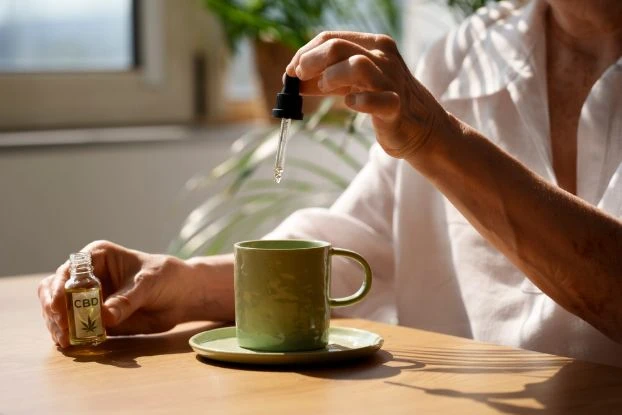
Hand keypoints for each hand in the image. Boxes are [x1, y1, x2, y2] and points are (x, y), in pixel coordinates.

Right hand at [38, 241, 196, 347]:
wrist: (180, 295)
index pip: (69, 270)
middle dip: (54, 310)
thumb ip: (127, 300)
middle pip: (54, 290)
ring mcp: (87, 297)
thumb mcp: (148, 285)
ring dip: (58, 326)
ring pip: (58, 310)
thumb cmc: (165, 278)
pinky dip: (69, 335)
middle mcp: (86, 275)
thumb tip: (105, 317)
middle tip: (63, 331)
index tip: (59, 308)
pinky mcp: (93, 317)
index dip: (59, 288)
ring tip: (67, 342)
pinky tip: (72, 345)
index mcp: (96, 256)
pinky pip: (73, 327)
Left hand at [286, 31, 452, 158]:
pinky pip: (376, 100)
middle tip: (299, 78)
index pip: (331, 38)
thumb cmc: (382, 99)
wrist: (419, 127)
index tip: (292, 71)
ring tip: (325, 89)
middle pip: (338, 47)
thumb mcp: (351, 84)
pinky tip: (351, 104)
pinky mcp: (395, 106)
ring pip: (356, 66)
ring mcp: (391, 81)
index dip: (306, 53)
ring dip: (331, 77)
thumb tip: (291, 79)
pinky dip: (358, 101)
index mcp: (373, 45)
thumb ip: (324, 79)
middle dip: (310, 61)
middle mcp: (383, 57)